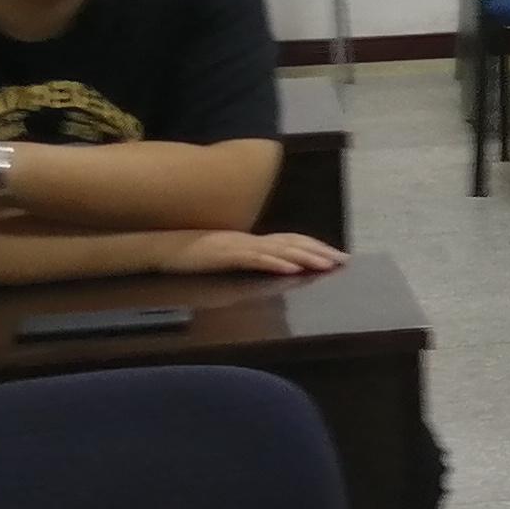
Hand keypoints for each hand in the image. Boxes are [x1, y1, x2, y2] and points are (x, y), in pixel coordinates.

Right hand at [159, 230, 347, 276]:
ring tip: (327, 264)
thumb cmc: (196, 253)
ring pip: (279, 250)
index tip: (337, 255)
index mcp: (253, 240)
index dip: (315, 246)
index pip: (291, 241)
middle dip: (320, 252)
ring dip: (305, 256)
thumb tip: (271, 266)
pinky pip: (256, 259)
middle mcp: (251, 240)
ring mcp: (240, 246)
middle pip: (292, 243)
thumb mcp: (228, 256)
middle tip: (344, 260)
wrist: (165, 246)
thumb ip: (249, 259)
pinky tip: (292, 268)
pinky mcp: (228, 255)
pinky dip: (276, 263)